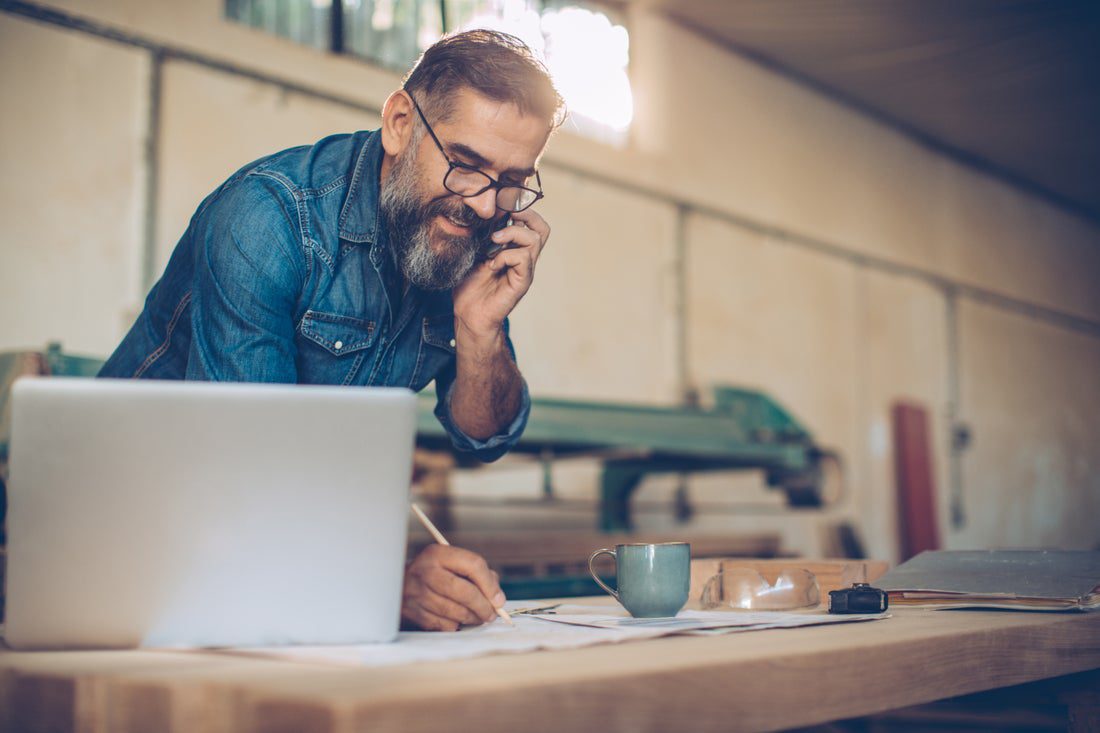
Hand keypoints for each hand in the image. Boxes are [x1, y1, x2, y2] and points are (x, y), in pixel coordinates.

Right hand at [400, 544, 505, 631]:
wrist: (395, 585)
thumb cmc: (432, 574)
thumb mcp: (450, 563)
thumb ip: (476, 573)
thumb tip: (496, 597)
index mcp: (438, 554)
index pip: (473, 564)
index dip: (490, 584)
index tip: (498, 599)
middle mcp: (426, 571)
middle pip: (465, 592)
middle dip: (484, 607)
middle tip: (492, 614)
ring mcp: (417, 593)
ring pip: (456, 612)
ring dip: (473, 618)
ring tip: (478, 618)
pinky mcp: (413, 613)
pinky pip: (444, 625)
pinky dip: (455, 625)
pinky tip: (456, 620)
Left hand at [452, 207, 548, 337]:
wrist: (468, 314)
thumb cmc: (469, 284)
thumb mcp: (472, 252)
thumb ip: (481, 234)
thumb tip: (482, 211)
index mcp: (514, 248)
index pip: (531, 222)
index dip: (520, 208)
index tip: (499, 204)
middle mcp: (524, 257)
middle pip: (542, 228)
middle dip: (525, 215)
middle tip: (505, 217)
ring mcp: (524, 270)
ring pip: (535, 239)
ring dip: (512, 234)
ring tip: (493, 241)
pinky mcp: (522, 282)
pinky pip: (523, 259)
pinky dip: (506, 256)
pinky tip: (491, 264)